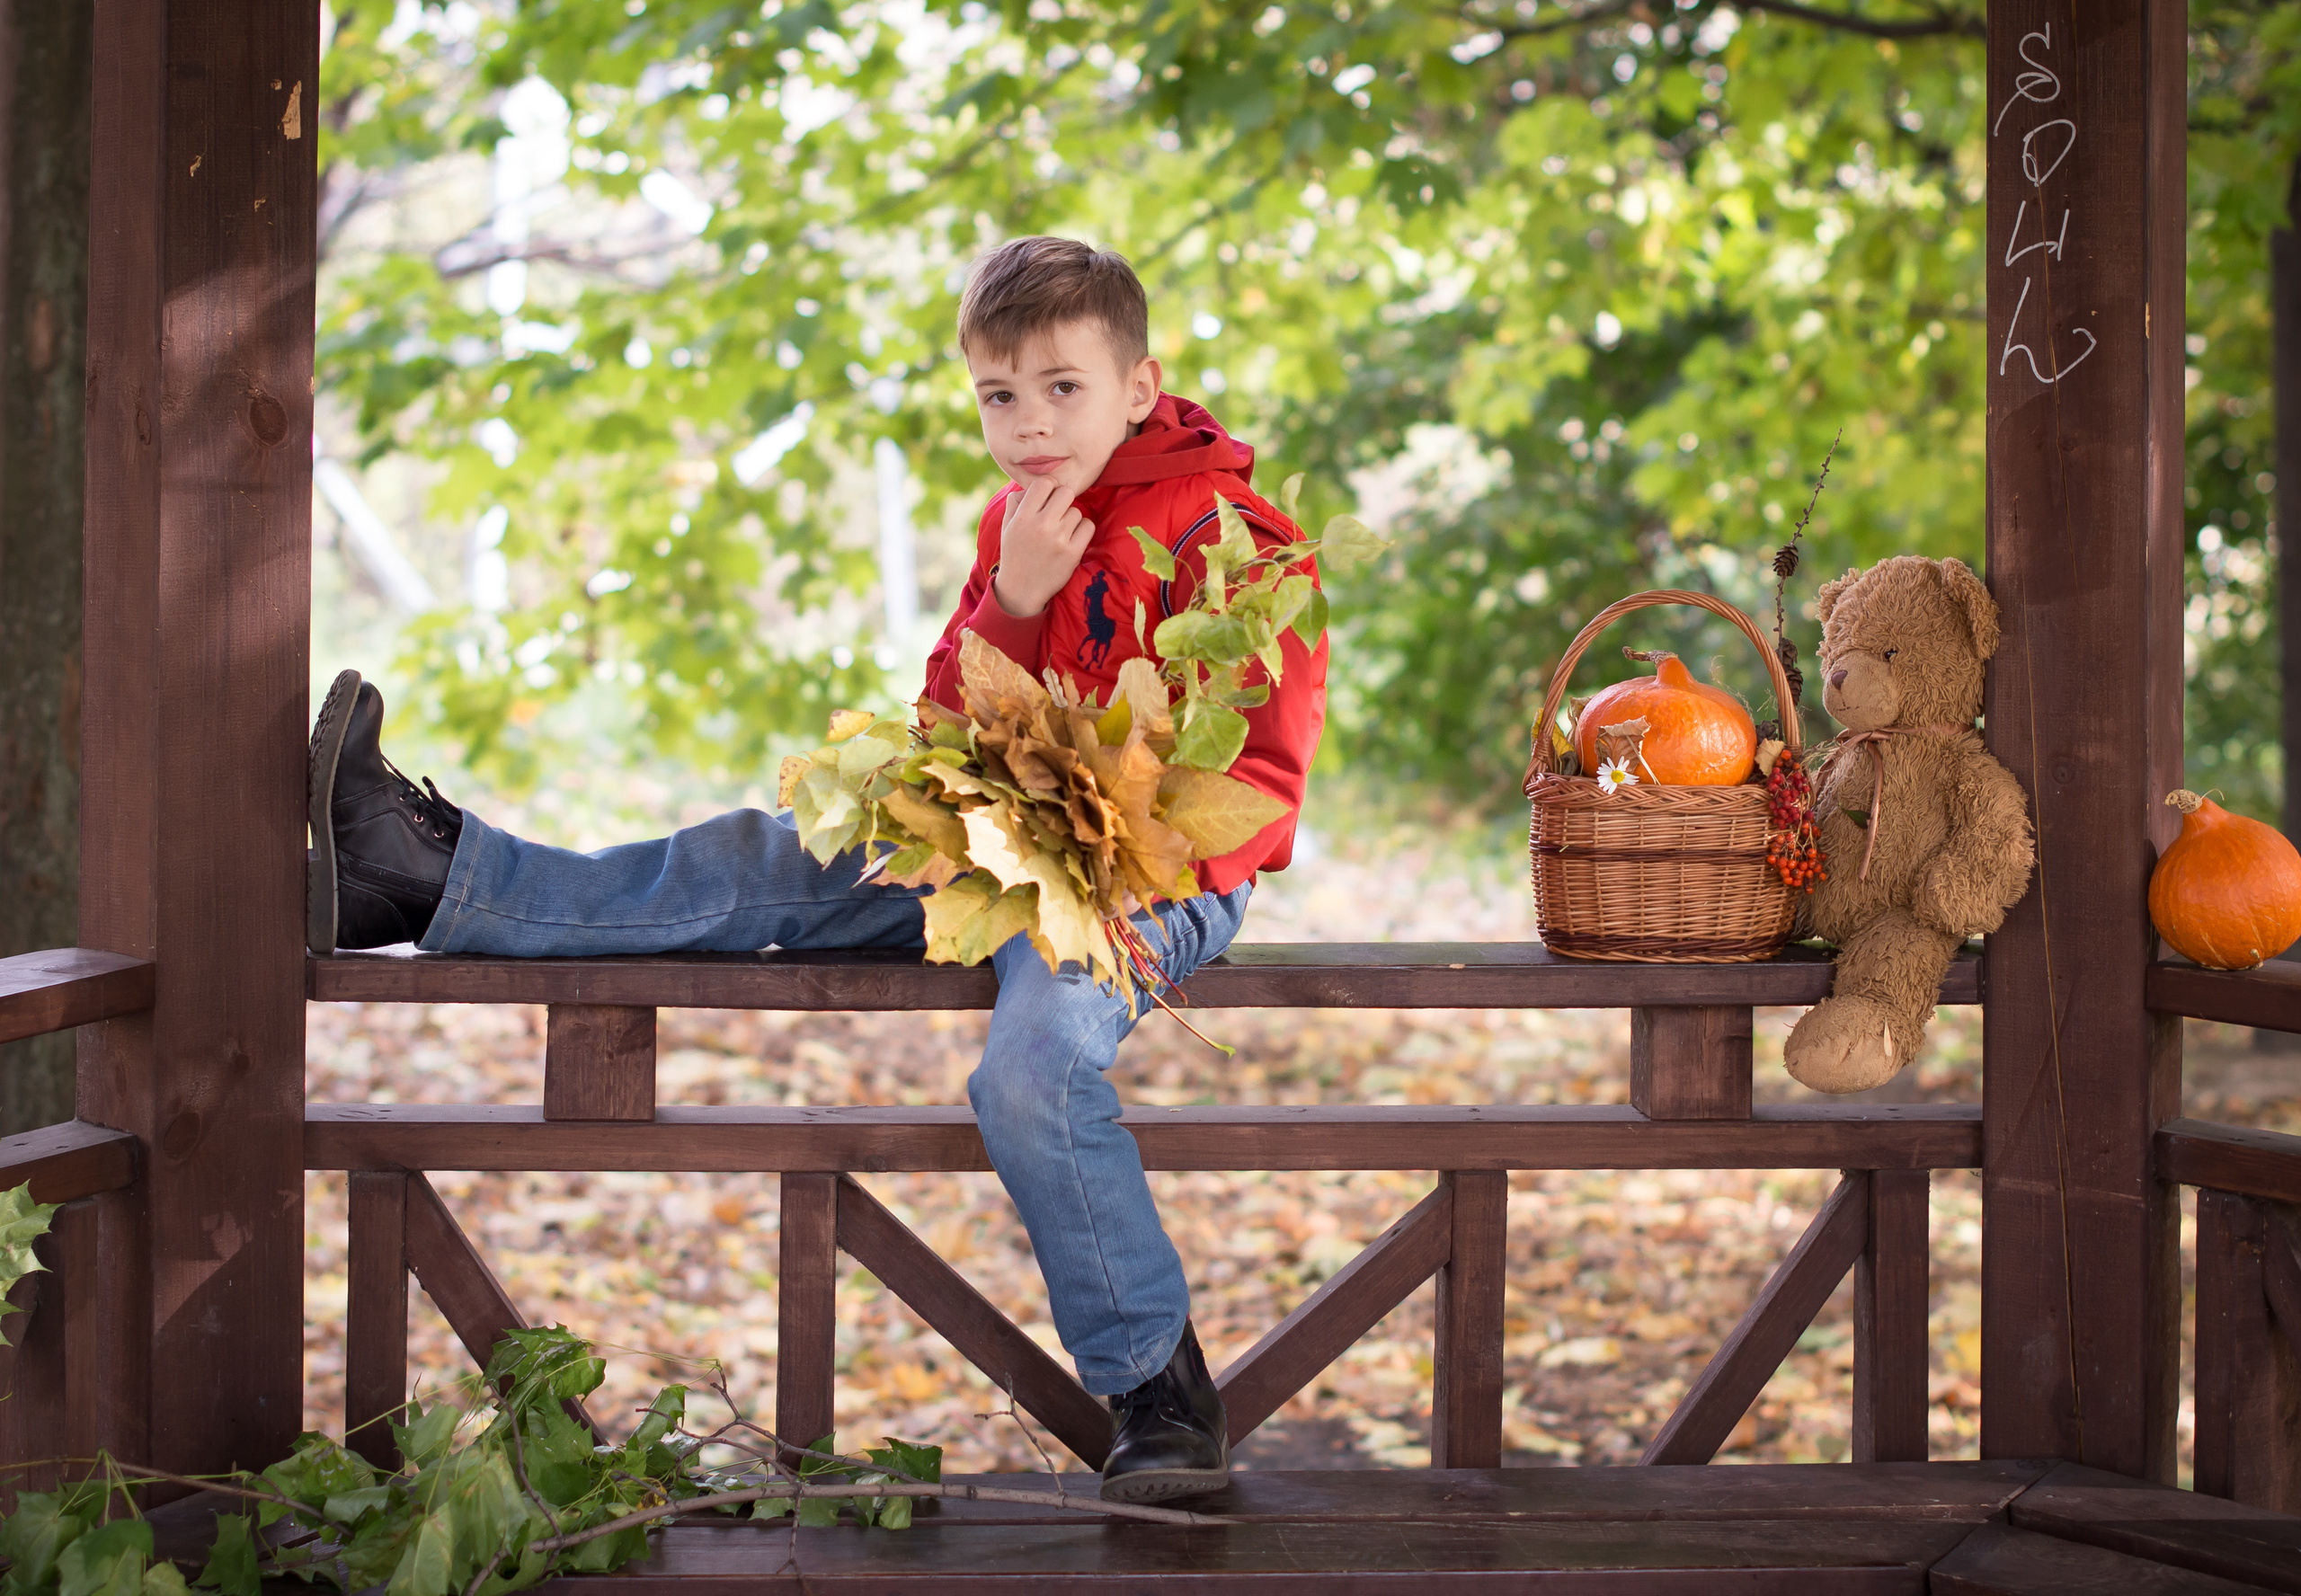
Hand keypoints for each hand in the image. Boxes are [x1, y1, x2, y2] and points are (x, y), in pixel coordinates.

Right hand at [992, 476, 1093, 616]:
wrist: (1021, 589)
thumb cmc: (1015, 553)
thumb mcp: (1007, 526)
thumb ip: (1017, 501)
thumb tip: (1036, 484)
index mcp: (1022, 517)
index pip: (1044, 483)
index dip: (1048, 488)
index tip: (1047, 499)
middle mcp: (1041, 525)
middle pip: (1065, 492)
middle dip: (1062, 500)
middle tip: (1057, 513)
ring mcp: (1058, 539)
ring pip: (1077, 511)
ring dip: (1071, 518)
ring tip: (1061, 532)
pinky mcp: (1073, 553)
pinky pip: (1088, 526)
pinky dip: (1083, 530)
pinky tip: (1072, 538)